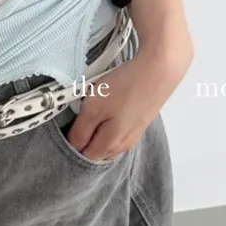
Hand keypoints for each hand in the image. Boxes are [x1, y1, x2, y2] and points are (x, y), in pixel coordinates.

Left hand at [65, 32, 193, 162]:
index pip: (82, 155)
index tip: (66, 126)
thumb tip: (73, 145)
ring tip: (94, 108)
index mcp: (109, 146)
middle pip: (94, 150)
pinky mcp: (139, 123)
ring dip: (96, 129)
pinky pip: (117, 130)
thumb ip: (80, 130)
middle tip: (79, 115)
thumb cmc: (127, 87)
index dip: (70, 143)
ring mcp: (132, 134)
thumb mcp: (93, 107)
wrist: (159, 70)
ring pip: (106, 140)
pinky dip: (108, 122)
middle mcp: (122, 146)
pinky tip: (109, 106)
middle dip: (84, 137)